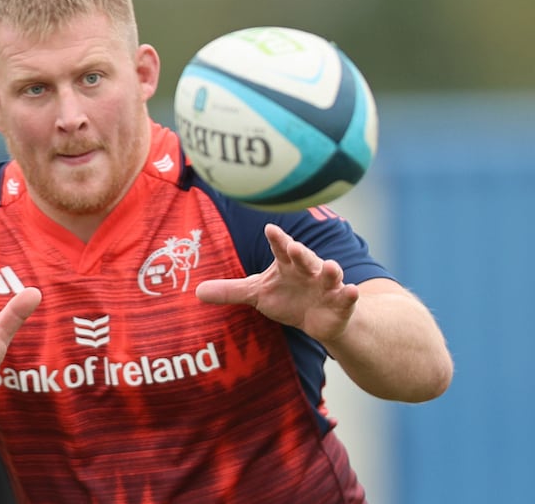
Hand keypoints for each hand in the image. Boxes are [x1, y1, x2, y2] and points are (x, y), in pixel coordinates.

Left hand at [196, 224, 358, 342]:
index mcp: (287, 264)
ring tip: (329, 266)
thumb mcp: (258, 294)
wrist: (319, 319)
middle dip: (301, 252)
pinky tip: (351, 291)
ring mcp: (327, 285)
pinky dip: (349, 294)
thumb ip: (231, 291)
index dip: (277, 239)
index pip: (280, 248)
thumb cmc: (288, 298)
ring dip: (329, 270)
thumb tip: (196, 291)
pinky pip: (346, 297)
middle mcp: (308, 270)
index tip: (270, 228)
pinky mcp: (341, 303)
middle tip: (295, 247)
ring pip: (330, 274)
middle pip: (305, 257)